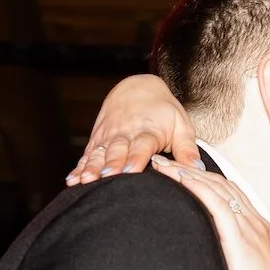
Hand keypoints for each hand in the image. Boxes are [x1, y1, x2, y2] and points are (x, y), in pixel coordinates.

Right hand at [67, 75, 200, 184]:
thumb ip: (188, 150)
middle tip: (106, 178)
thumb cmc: (164, 112)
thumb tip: (197, 171)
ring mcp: (109, 136)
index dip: (136, 158)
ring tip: (85, 181)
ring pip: (100, 153)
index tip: (131, 171)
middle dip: (111, 164)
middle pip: (118, 150)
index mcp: (148, 130)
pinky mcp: (98, 140)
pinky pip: (87, 155)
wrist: (138, 88)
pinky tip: (72, 180)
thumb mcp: (182, 126)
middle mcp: (126, 132)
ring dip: (92, 167)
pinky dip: (80, 167)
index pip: (142, 145)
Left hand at [152, 158, 269, 269]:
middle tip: (163, 159)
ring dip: (188, 172)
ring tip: (161, 164)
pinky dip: (197, 187)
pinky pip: (218, 205)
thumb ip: (241, 267)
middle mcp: (258, 224)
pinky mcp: (242, 241)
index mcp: (261, 232)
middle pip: (222, 185)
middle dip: (191, 169)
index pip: (231, 194)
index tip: (181, 173)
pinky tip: (180, 179)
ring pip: (217, 189)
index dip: (205, 180)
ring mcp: (252, 230)